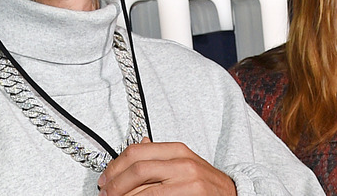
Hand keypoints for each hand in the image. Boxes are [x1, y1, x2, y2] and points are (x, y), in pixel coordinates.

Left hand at [97, 137, 236, 195]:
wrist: (232, 195)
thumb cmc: (204, 183)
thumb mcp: (184, 162)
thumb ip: (161, 156)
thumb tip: (139, 146)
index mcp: (177, 150)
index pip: (136, 152)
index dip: (114, 167)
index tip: (104, 180)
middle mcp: (183, 163)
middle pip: (137, 170)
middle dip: (115, 185)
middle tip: (105, 195)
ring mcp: (189, 182)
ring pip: (145, 191)